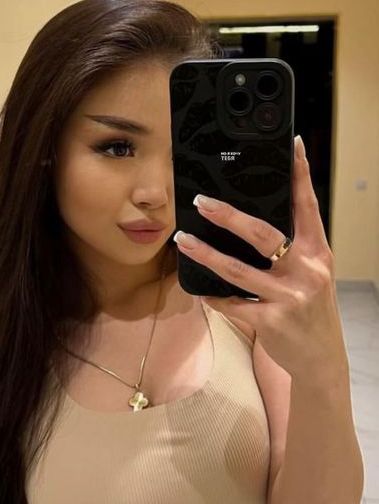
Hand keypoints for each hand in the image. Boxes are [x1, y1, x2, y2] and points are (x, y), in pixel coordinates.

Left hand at [173, 136, 347, 376]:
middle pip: (262, 235)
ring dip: (205, 253)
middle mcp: (307, 271)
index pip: (308, 206)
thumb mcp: (313, 274)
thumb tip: (253, 223)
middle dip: (228, 216)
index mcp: (318, 253)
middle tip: (202, 201)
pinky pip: (232, 304)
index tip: (293, 146)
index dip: (300, 175)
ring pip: (237, 270)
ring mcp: (288, 298)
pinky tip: (202, 291)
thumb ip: (293, 249)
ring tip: (183, 240)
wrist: (321, 357)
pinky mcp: (271, 322)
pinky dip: (214, 297)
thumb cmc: (312, 310)